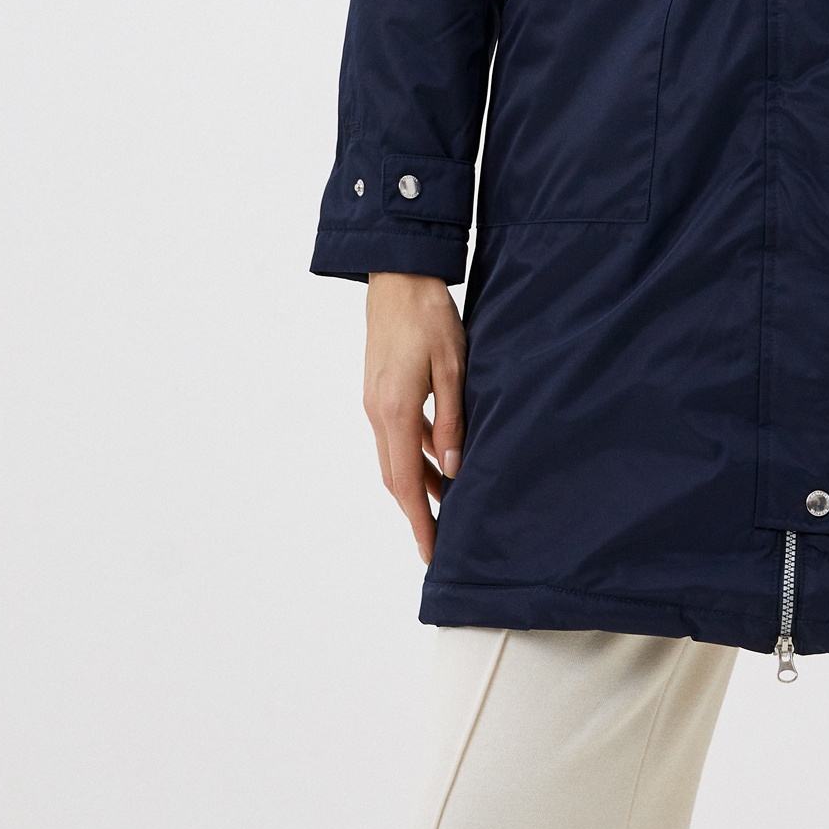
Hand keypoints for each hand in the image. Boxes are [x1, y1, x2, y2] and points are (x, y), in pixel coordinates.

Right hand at [364, 272, 466, 564]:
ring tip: (446, 505)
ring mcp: (374, 401)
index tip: (431, 553)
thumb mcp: (453, 366)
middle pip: (394, 477)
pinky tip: (438, 457)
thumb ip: (451, 420)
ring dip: (417, 483)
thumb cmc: (429, 315)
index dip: (419, 521)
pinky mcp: (379, 389)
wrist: (398, 275)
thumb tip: (453, 468)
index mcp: (395, 410)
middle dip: (415, 511)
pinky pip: (395, 435)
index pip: (406, 482)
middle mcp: (377, 412)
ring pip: (394, 457)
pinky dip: (414, 454)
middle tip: (439, 541)